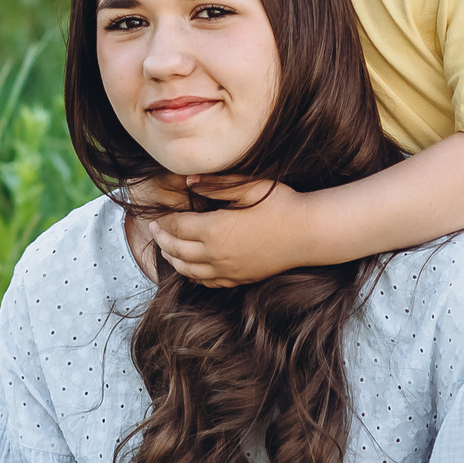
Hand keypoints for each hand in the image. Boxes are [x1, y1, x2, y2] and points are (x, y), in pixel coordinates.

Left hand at [149, 178, 318, 286]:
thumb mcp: (249, 186)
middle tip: (154, 231)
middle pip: (177, 250)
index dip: (163, 222)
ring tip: (165, 250)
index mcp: (214, 230)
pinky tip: (190, 269)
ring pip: (188, 270)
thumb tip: (188, 181)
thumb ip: (216, 183)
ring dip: (173, 260)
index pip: (177, 227)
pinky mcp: (239, 279)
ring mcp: (227, 270)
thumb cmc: (281, 205)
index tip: (155, 217)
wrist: (309, 234)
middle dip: (162, 240)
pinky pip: (208, 281)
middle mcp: (216, 254)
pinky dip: (192, 275)